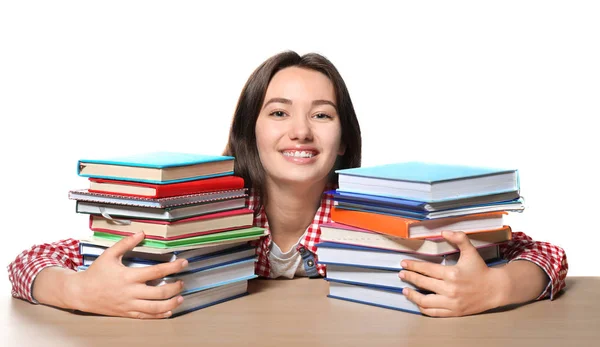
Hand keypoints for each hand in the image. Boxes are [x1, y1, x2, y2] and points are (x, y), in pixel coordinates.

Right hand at [68, 232, 187, 318]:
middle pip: (159, 292)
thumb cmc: (96, 273)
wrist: (81, 293)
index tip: (184, 263)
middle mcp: (131, 292)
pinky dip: (159, 315)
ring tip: (180, 298)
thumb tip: (141, 233)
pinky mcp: (127, 313)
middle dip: (175, 288)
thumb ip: (126, 243)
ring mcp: (129, 304)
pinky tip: (168, 311)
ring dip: (171, 303)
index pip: (156, 271)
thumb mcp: (109, 254)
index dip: (173, 267)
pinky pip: (146, 316)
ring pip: (154, 308)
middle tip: (182, 282)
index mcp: (128, 276)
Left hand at [399, 231, 505, 316]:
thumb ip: (459, 239)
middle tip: (401, 274)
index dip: (413, 266)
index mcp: (452, 274)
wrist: (495, 290)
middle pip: (423, 284)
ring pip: (425, 301)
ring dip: (412, 296)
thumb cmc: (481, 270)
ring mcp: (451, 303)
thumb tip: (444, 232)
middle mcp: (450, 290)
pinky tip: (417, 302)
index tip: (403, 263)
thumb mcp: (471, 252)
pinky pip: (434, 312)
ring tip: (404, 290)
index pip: (427, 269)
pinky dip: (423, 308)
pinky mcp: (453, 312)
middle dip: (409, 277)